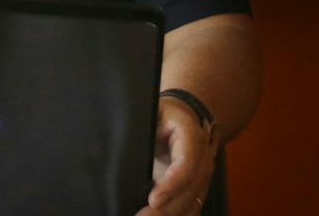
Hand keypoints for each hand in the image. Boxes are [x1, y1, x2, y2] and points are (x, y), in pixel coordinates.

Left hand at [138, 96, 215, 215]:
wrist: (184, 116)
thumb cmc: (161, 114)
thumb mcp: (151, 113)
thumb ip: (140, 128)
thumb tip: (115, 147)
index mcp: (191, 136)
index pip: (186, 165)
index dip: (171, 184)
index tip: (153, 199)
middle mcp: (203, 159)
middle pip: (190, 190)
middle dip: (167, 208)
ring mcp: (203, 176)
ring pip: (192, 203)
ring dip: (170, 215)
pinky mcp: (197, 188)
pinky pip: (190, 208)